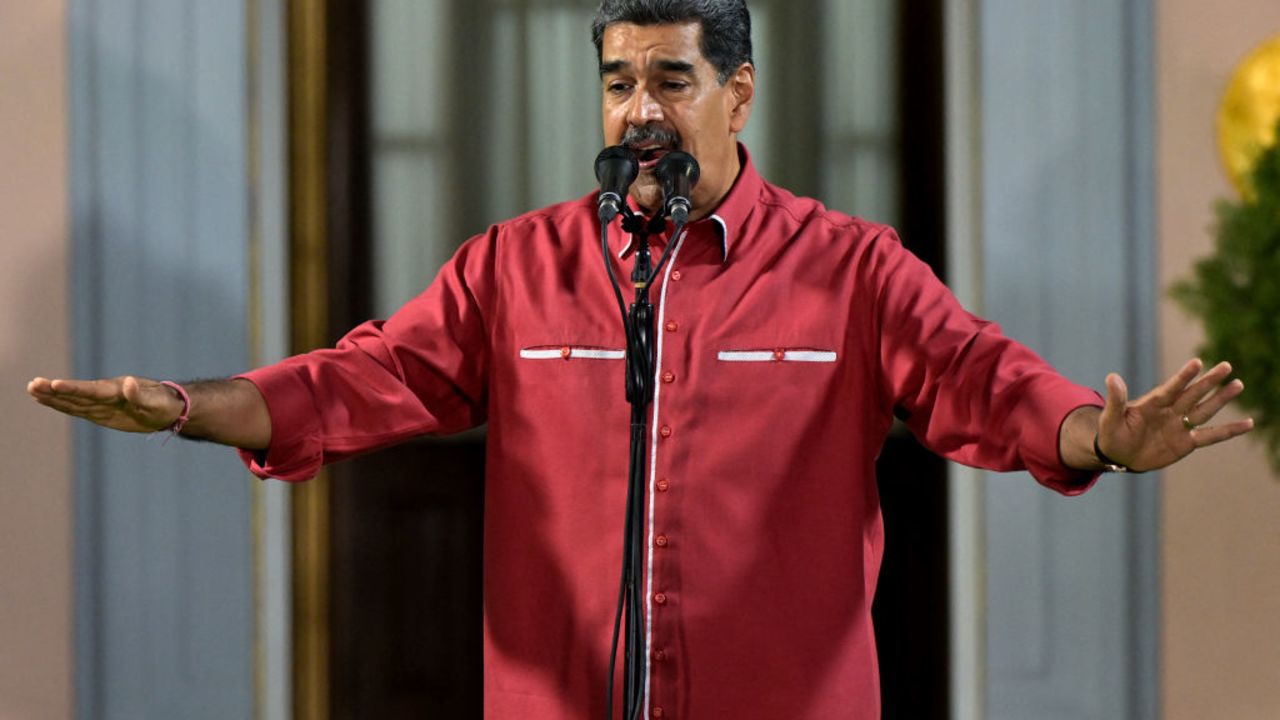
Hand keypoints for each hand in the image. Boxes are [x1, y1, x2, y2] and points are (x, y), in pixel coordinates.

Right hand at [27, 375, 184, 433]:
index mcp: (117, 391)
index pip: (91, 390)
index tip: (54, 384)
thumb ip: (140, 396)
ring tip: (31, 389)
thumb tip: (129, 383)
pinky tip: (47, 400)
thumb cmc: (164, 404)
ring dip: (53, 396)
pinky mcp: (101, 412)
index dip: (72, 389)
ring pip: (73, 401)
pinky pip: (78, 409)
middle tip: (32, 384)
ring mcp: (101, 403)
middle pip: (76, 394)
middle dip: (54, 391)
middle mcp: (105, 395)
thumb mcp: (155, 403)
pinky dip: (62, 405)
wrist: (168, 407)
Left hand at [1097, 359, 1254, 471]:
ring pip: (1204, 410)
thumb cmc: (1113, 433)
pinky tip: (1249, 423)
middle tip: (1226, 366)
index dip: (1183, 377)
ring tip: (1238, 384)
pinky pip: (1211, 436)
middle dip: (1208, 381)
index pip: (1171, 388)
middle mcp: (1170, 411)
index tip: (1197, 363)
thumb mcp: (1110, 418)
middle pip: (1193, 394)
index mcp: (1152, 403)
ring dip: (1221, 399)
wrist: (1120, 455)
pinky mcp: (1187, 442)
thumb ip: (1116, 399)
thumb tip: (1111, 377)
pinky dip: (1229, 430)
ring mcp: (1180, 426)